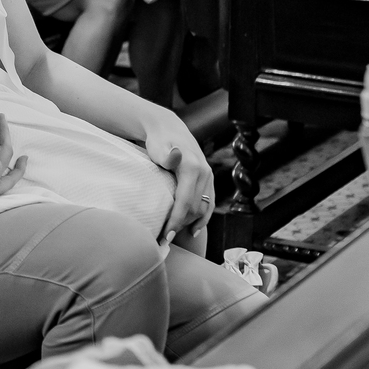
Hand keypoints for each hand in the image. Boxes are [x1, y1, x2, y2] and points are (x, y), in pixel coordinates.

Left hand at [144, 116, 213, 239]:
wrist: (168, 129)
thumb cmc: (158, 140)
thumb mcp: (158, 146)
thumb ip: (166, 155)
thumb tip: (175, 155)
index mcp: (192, 167)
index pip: (186, 202)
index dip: (176, 221)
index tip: (166, 236)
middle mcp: (204, 172)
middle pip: (195, 208)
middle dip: (181, 226)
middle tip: (164, 240)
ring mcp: (208, 176)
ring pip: (203, 208)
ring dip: (190, 224)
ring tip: (175, 236)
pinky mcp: (208, 179)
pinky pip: (209, 203)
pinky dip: (203, 218)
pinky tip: (195, 230)